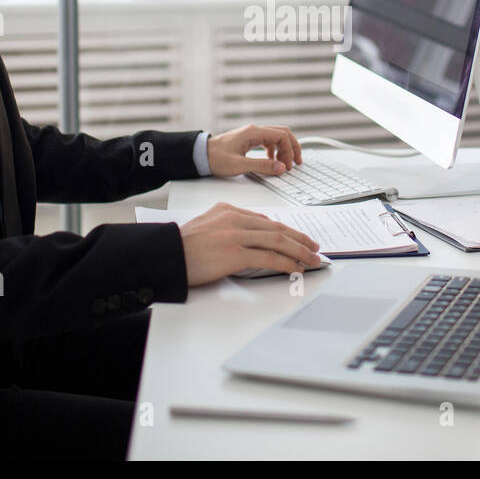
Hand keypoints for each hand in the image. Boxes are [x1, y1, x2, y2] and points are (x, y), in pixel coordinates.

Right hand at [178, 202, 322, 284]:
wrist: (166, 255)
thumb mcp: (207, 226)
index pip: (264, 220)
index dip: (285, 230)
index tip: (296, 238)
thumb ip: (228, 226)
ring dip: (299, 251)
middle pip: (276, 228)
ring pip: (277, 241)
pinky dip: (286, 263)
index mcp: (228, 210)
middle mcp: (235, 219)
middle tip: (313, 246)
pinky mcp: (235, 253)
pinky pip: (268, 257)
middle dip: (298, 239)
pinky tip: (296, 268)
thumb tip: (251, 237)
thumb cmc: (182, 246)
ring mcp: (236, 235)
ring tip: (312, 259)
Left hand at [206, 123, 302, 176]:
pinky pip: (268, 141)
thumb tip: (281, 168)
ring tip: (284, 164)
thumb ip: (262, 166)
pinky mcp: (249, 140)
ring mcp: (252, 134)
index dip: (290, 151)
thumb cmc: (216, 158)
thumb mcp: (240, 165)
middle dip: (292, 147)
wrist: (200, 155)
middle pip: (282, 133)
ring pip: (276, 137)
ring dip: (284, 149)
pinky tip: (272, 161)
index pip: (282, 136)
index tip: (288, 166)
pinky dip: (275, 150)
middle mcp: (254, 130)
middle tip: (296, 163)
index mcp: (254, 133)